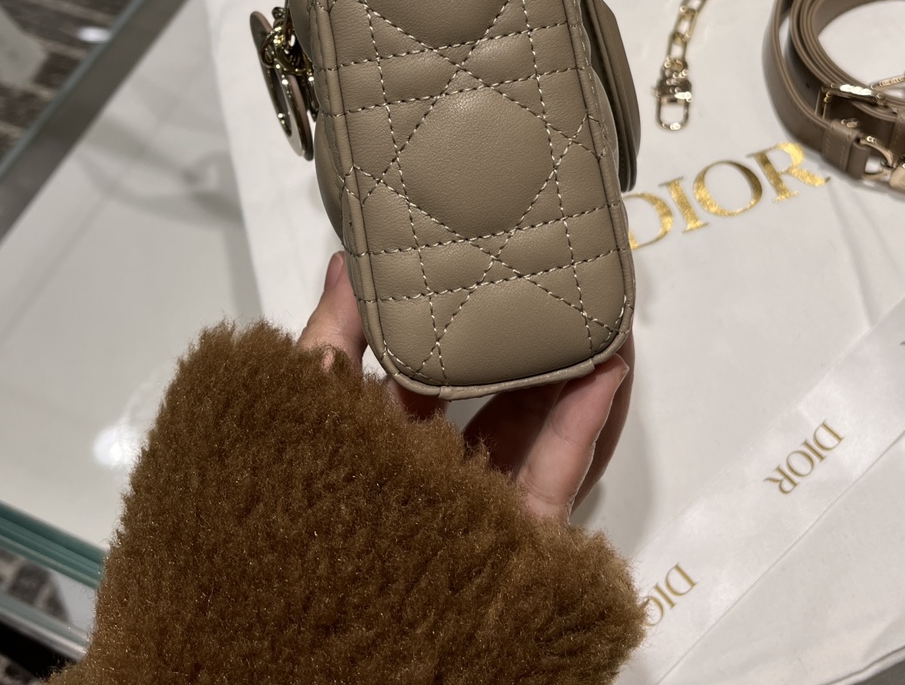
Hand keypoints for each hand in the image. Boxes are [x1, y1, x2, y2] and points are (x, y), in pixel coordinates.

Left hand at [299, 251, 632, 523]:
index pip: (417, 363)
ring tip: (588, 313)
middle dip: (515, 339)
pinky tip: (604, 370)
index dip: (448, 317)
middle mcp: (428, 468)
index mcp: (373, 437)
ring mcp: (477, 503)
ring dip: (562, 370)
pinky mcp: (520, 537)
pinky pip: (556, 471)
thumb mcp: (305, 414)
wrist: (328, 652)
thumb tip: (346, 259)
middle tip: (546, 284)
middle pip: (485, 392)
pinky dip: (583, 422)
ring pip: (529, 425)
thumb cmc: (300, 521)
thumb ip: (330, 339)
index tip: (478, 266)